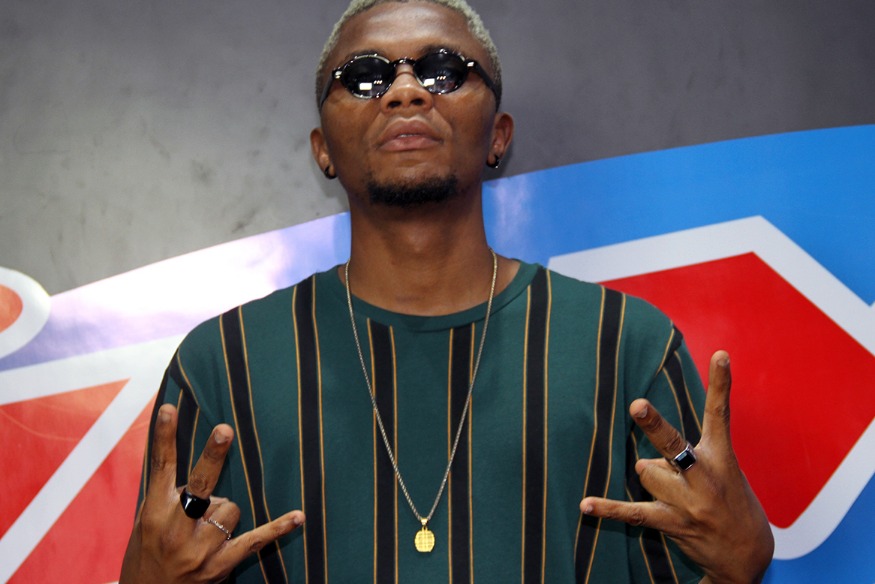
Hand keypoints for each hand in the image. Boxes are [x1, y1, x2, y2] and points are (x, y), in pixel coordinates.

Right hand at [120, 404, 304, 582]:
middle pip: (199, 484)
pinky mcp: (219, 565)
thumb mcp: (147, 522)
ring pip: (231, 508)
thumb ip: (170, 495)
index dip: (164, 437)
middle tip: (224, 430)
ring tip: (205, 530)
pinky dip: (277, 528)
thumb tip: (203, 469)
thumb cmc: (149, 554)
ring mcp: (198, 549)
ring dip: (224, 513)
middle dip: (212, 456)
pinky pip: (254, 541)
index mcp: (154, 512)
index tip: (169, 409)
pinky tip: (298, 516)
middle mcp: (175, 529)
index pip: (160, 466)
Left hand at [580, 351, 773, 583]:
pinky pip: (632, 513)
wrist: (749, 556)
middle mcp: (705, 477)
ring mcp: (688, 502)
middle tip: (636, 405)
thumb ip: (687, 454)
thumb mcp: (725, 470)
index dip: (721, 384)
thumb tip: (642, 461)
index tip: (721, 355)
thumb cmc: (732, 502)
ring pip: (645, 472)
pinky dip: (607, 509)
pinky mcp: (672, 524)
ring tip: (676, 494)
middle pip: (672, 443)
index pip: (720, 413)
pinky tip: (585, 505)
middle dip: (653, 424)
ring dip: (653, 479)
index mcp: (721, 457)